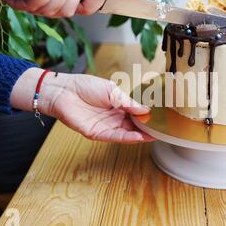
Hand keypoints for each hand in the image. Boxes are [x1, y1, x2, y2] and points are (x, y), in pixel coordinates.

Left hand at [11, 68, 154, 143]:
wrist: (64, 90)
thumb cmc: (85, 86)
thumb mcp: (112, 91)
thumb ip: (128, 102)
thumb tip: (145, 110)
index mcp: (118, 106)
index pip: (136, 114)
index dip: (147, 118)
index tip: (160, 120)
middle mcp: (113, 118)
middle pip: (133, 126)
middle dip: (146, 129)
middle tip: (162, 131)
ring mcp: (105, 127)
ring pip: (126, 134)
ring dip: (140, 136)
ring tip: (154, 136)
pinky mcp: (96, 133)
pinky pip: (113, 137)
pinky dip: (127, 138)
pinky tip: (138, 138)